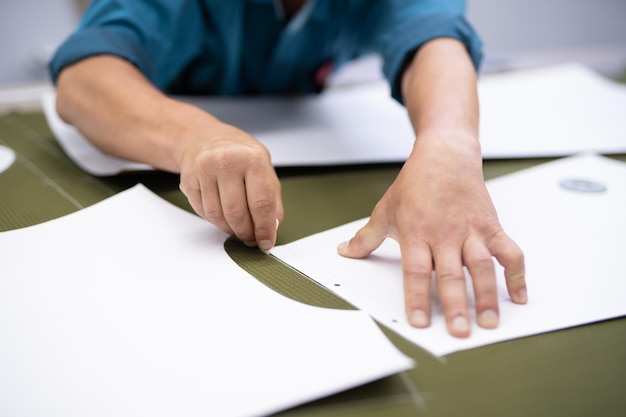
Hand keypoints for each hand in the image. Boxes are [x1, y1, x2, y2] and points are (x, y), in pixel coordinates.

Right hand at [178, 122, 282, 249]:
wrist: (205, 138)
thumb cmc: (239, 155)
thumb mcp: (265, 169)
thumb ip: (272, 199)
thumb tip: (272, 228)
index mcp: (253, 160)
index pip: (261, 204)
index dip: (264, 229)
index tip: (266, 242)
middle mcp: (228, 162)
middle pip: (237, 214)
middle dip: (246, 233)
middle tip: (251, 239)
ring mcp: (205, 170)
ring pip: (217, 216)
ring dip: (230, 230)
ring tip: (238, 228)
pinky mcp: (188, 180)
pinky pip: (203, 212)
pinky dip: (215, 221)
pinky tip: (223, 216)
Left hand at [337, 133, 526, 337]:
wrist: (445, 155)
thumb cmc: (415, 183)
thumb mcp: (385, 209)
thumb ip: (366, 237)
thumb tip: (345, 252)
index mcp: (416, 233)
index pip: (415, 270)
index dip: (417, 297)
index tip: (420, 322)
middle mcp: (445, 234)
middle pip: (450, 273)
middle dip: (456, 305)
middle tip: (460, 331)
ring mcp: (470, 230)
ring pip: (482, 265)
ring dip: (487, 295)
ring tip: (490, 321)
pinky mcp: (491, 226)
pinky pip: (509, 251)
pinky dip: (517, 273)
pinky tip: (518, 295)